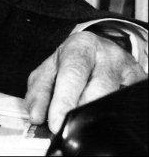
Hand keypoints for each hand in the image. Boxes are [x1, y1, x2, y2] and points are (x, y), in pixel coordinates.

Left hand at [25, 29, 146, 132]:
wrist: (99, 49)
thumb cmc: (72, 61)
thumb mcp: (50, 69)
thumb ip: (39, 90)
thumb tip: (36, 115)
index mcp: (81, 46)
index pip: (73, 73)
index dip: (64, 100)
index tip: (56, 122)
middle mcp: (108, 55)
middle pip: (99, 88)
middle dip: (81, 110)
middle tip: (67, 128)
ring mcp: (128, 70)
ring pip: (115, 98)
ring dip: (98, 114)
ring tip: (83, 124)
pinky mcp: (140, 82)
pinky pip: (128, 103)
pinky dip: (114, 114)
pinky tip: (103, 117)